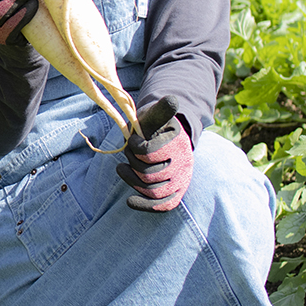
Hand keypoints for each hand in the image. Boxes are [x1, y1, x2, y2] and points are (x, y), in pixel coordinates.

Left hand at [116, 95, 193, 211]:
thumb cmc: (155, 127)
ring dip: (132, 179)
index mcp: (179, 145)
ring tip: (122, 167)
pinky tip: (129, 201)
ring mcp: (179, 181)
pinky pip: (161, 205)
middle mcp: (183, 165)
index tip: (133, 138)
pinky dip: (144, 205)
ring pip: (152, 190)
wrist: (165, 140)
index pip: (150, 153)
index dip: (136, 146)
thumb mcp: (156, 116)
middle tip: (129, 151)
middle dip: (133, 162)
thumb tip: (172, 100)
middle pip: (149, 174)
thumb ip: (162, 111)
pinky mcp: (173, 193)